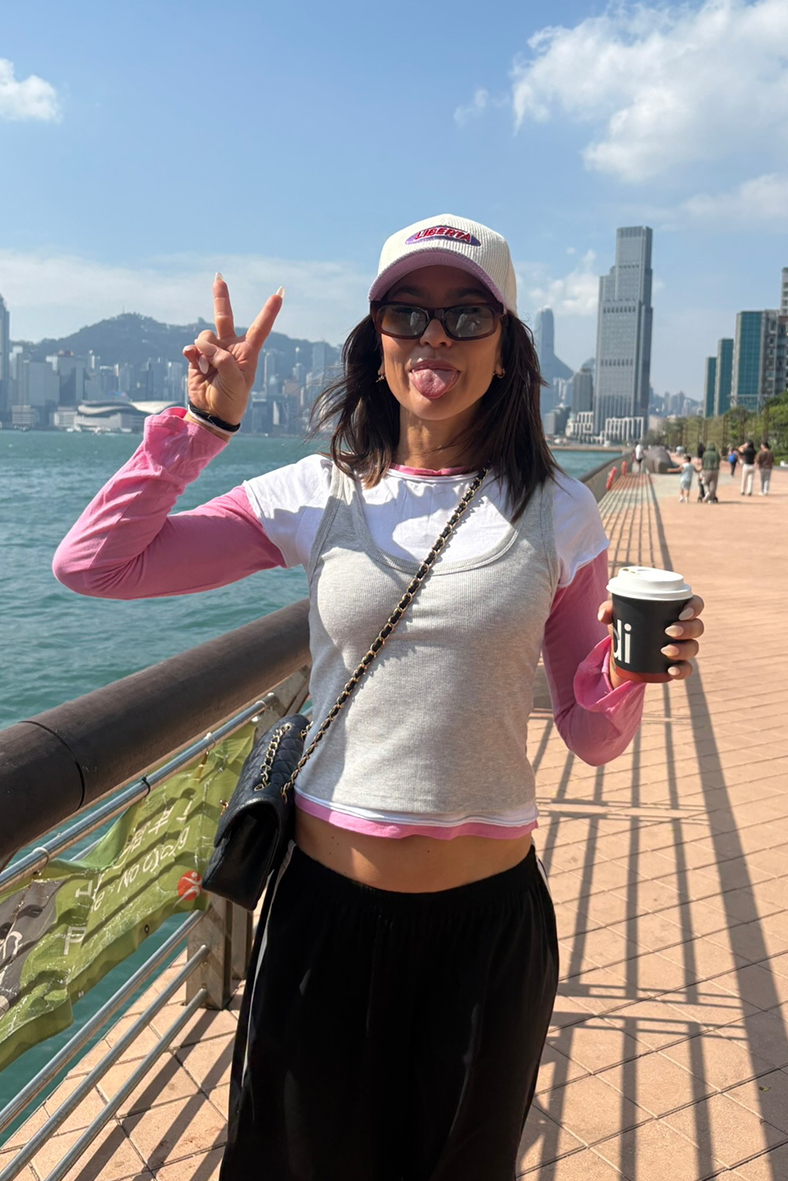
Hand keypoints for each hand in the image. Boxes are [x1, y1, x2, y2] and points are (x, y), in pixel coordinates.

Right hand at [182, 275, 282, 426]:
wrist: (212, 413)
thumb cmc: (232, 399)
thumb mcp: (236, 380)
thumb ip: (223, 359)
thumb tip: (203, 344)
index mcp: (247, 352)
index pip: (260, 327)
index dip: (269, 310)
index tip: (279, 292)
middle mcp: (229, 347)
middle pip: (224, 316)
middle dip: (220, 296)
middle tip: (218, 276)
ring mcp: (212, 351)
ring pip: (205, 335)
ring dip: (205, 348)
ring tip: (209, 368)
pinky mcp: (196, 358)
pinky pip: (191, 347)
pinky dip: (192, 353)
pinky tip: (194, 362)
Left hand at [597, 595, 704, 686]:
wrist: (622, 654)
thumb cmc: (627, 626)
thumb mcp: (617, 616)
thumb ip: (609, 609)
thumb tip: (604, 615)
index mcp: (675, 611)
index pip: (695, 604)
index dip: (694, 606)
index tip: (682, 612)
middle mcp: (684, 629)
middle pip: (697, 627)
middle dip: (687, 629)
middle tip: (668, 630)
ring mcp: (682, 648)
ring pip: (693, 647)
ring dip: (683, 649)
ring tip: (665, 650)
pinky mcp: (676, 665)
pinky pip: (686, 669)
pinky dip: (681, 670)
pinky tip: (671, 670)